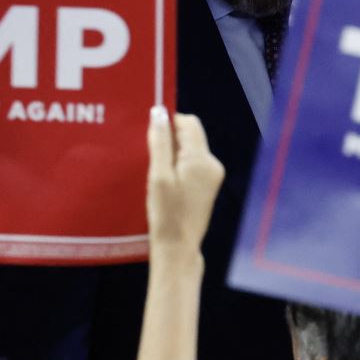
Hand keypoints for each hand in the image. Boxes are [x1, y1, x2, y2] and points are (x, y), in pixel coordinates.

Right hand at [146, 106, 223, 254]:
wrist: (178, 248)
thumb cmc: (166, 214)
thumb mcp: (158, 176)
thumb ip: (160, 142)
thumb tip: (159, 111)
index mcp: (202, 159)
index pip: (188, 123)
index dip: (168, 122)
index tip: (148, 133)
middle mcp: (212, 164)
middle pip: (190, 136)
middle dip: (169, 139)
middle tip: (147, 153)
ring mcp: (212, 176)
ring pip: (190, 150)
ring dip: (171, 153)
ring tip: (153, 169)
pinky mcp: (208, 186)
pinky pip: (192, 164)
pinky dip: (177, 165)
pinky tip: (163, 180)